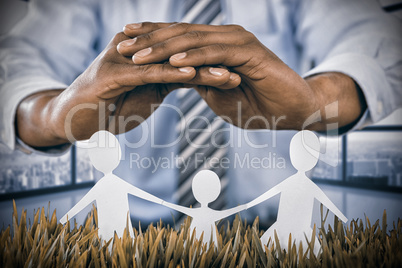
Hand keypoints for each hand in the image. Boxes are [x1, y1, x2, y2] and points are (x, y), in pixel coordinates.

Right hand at [16, 32, 237, 146]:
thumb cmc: (111, 107)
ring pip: (170, 61)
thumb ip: (166, 81)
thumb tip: (190, 78)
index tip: (242, 71)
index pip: (186, 55)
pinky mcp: (113, 73)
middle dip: (214, 62)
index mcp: (145, 53)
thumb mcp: (145, 92)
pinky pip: (148, 72)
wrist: (75, 120)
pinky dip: (171, 73)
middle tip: (245, 68)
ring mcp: (123, 58)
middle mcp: (136, 49)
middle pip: (183, 54)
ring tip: (229, 73)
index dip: (214, 63)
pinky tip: (191, 75)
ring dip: (201, 67)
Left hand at [118, 22, 363, 129]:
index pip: (177, 39)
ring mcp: (237, 41)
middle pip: (179, 34)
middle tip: (120, 45)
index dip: (150, 40)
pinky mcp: (250, 52)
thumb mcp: (218, 94)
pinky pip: (214, 53)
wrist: (294, 111)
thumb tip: (177, 77)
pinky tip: (171, 64)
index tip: (124, 44)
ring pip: (193, 40)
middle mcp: (225, 37)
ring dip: (162, 48)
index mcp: (217, 44)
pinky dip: (192, 58)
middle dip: (148, 40)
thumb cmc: (258, 106)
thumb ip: (199, 81)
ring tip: (135, 56)